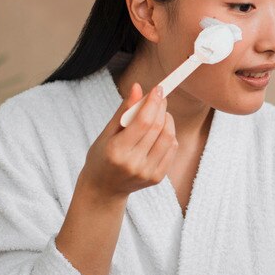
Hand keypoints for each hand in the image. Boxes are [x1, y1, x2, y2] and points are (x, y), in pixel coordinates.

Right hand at [80, 83, 178, 198]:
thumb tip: (138, 87)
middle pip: (157, 128)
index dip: (152, 103)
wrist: (104, 188)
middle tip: (160, 97)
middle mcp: (133, 164)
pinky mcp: (157, 178)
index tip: (157, 89)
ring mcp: (147, 173)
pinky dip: (170, 135)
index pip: (142, 122)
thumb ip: (124, 110)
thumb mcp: (106, 133)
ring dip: (168, 120)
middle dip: (161, 108)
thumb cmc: (102, 156)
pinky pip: (172, 150)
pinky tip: (161, 131)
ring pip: (168, 138)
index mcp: (117, 151)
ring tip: (160, 114)